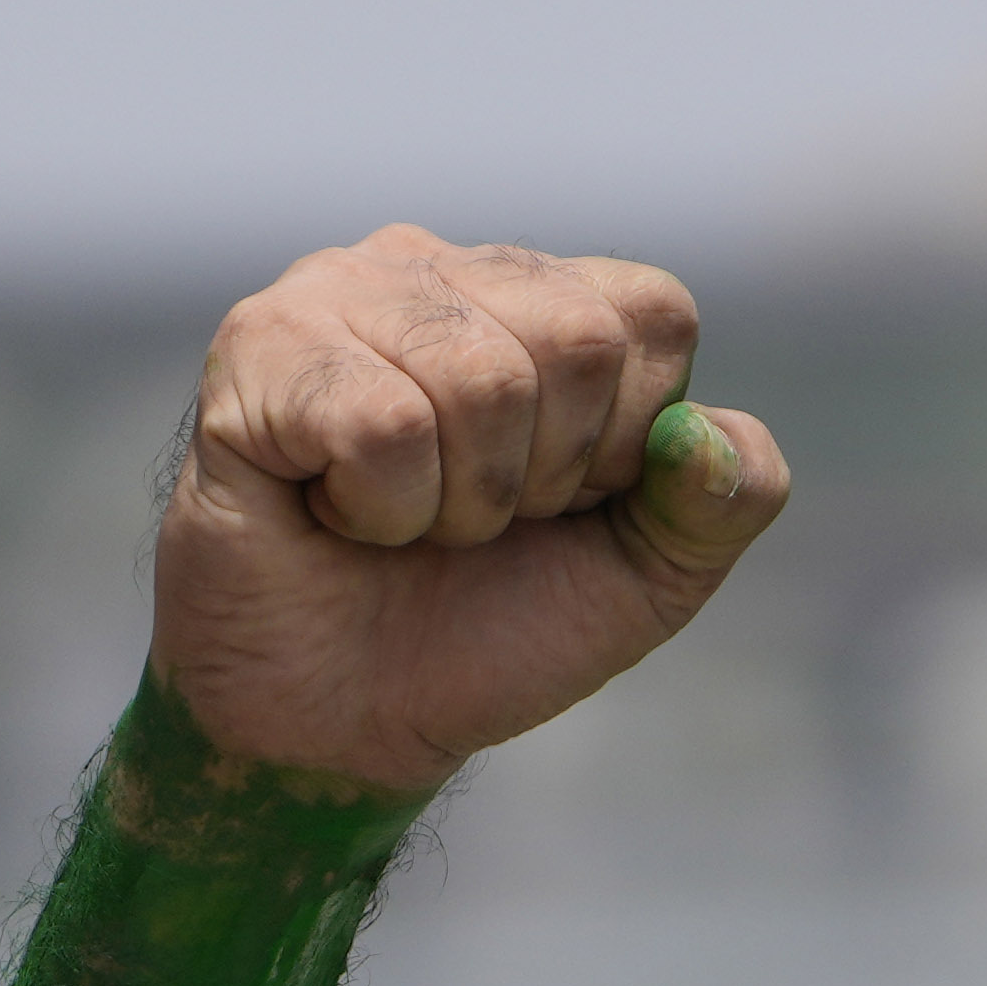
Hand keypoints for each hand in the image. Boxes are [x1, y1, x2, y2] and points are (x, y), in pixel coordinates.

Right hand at [152, 229, 795, 796]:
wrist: (349, 717)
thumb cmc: (494, 625)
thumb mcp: (654, 576)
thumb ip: (729, 499)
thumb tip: (711, 433)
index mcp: (544, 295)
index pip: (653, 314)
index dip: (624, 441)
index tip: (560, 502)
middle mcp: (441, 267)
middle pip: (576, 340)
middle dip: (544, 475)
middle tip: (470, 518)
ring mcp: (339, 290)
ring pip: (479, 378)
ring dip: (459, 501)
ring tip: (403, 519)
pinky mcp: (257, 344)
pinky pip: (379, 421)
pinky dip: (380, 509)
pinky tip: (335, 513)